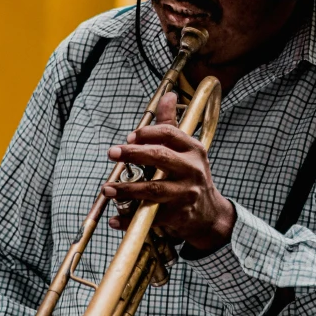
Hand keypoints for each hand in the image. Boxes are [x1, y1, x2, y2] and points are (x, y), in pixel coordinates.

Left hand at [103, 92, 235, 251]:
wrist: (209, 214)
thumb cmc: (190, 176)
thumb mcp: (186, 150)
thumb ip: (171, 124)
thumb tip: (169, 95)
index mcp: (193, 150)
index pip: (168, 134)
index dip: (146, 133)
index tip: (128, 138)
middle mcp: (192, 170)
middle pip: (159, 157)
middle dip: (133, 154)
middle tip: (111, 153)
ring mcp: (186, 194)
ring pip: (153, 189)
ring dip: (126, 189)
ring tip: (107, 188)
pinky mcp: (178, 215)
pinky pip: (149, 216)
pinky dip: (129, 219)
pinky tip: (114, 219)